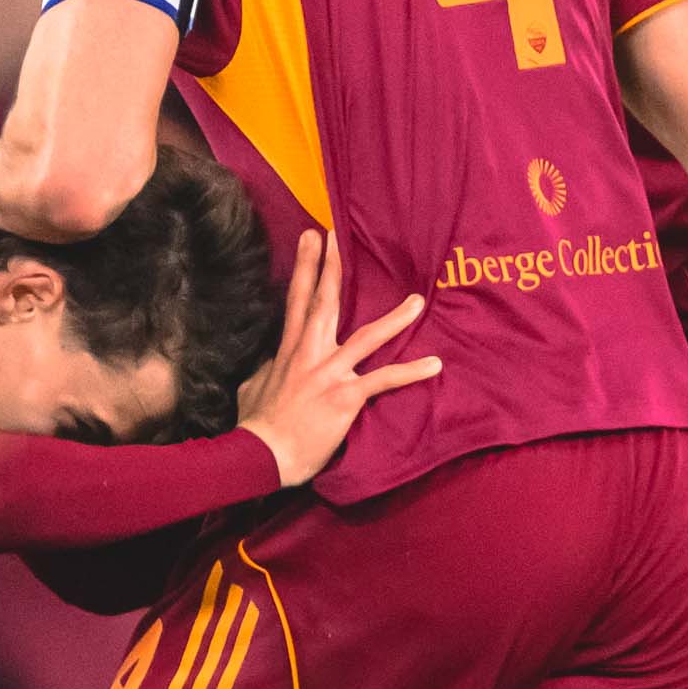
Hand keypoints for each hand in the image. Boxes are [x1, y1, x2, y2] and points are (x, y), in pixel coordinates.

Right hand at [233, 229, 438, 487]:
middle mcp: (309, 354)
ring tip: (417, 302)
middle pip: (324, 302)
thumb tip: (269, 361)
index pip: (297, 299)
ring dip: (395, 319)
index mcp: (289, 350)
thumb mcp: (253, 386)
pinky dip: (411, 372)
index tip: (312, 237)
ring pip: (367, 337)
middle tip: (338, 235)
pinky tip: (434, 364)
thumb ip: (267, 367)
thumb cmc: (257, 424)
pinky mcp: (345, 396)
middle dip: (332, 266)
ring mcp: (328, 373)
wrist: (262, 453)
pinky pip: (384, 380)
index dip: (305, 266)